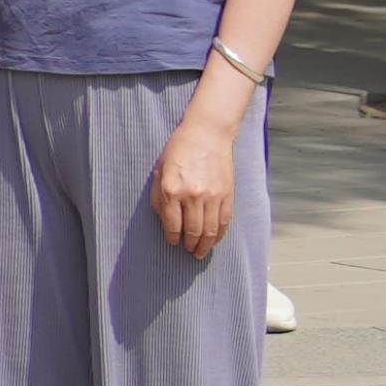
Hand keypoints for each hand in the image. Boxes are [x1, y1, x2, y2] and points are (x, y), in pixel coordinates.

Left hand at [151, 109, 242, 263]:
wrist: (207, 133)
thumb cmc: (179, 150)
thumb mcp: (159, 171)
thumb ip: (158, 196)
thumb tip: (163, 220)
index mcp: (171, 190)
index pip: (172, 225)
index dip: (172, 238)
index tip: (173, 242)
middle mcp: (192, 196)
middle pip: (192, 231)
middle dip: (189, 245)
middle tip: (188, 251)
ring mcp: (212, 196)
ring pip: (210, 231)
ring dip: (205, 245)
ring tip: (200, 252)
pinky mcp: (227, 194)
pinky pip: (224, 221)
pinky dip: (220, 234)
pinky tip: (215, 240)